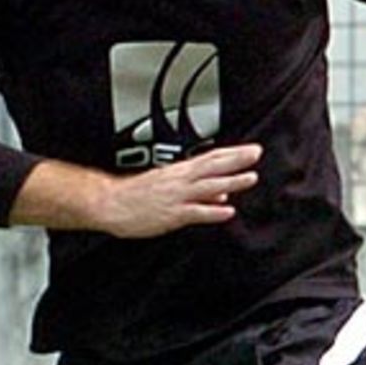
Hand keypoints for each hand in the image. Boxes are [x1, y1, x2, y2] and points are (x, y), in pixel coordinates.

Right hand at [99, 144, 261, 238]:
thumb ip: (197, 192)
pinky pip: (195, 212)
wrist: (109, 203)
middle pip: (212, 166)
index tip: (250, 150)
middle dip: (236, 160)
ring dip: (230, 182)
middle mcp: (179, 181)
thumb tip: (222, 196)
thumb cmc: (135, 196)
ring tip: (250, 178)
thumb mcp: (167, 187)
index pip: (211, 158)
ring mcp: (176, 196)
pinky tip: (227, 211)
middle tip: (256, 153)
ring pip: (208, 186)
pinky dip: (212, 212)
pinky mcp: (171, 214)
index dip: (232, 153)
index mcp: (178, 172)